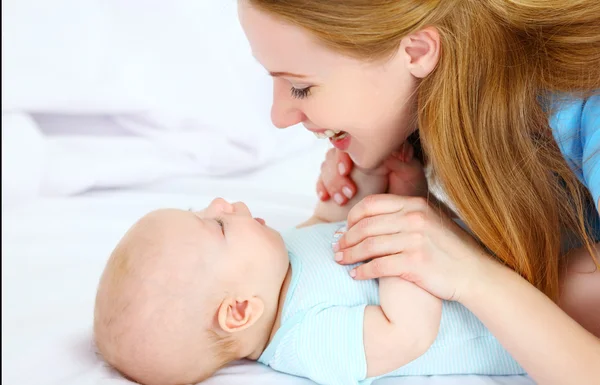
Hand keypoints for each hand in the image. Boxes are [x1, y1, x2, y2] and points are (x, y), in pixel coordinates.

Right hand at [316, 143, 424, 205]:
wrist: (400, 215)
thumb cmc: (409, 192)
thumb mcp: (411, 174)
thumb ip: (402, 159)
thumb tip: (389, 150)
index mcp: (376, 144)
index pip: (352, 138)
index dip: (344, 155)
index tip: (346, 171)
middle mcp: (358, 152)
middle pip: (336, 152)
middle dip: (336, 174)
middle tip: (348, 192)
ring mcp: (346, 166)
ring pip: (327, 164)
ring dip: (330, 182)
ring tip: (342, 201)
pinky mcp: (336, 180)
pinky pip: (322, 177)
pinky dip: (321, 186)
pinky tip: (325, 197)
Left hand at [333, 194, 492, 301]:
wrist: (475, 273)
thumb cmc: (448, 249)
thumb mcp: (429, 221)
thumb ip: (403, 215)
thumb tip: (369, 219)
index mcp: (414, 204)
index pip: (371, 205)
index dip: (351, 218)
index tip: (344, 230)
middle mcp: (413, 219)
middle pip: (365, 226)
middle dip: (346, 238)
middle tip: (336, 248)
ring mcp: (415, 240)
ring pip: (368, 246)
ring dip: (350, 255)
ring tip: (340, 261)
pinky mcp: (415, 263)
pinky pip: (378, 266)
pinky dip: (363, 271)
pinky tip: (355, 275)